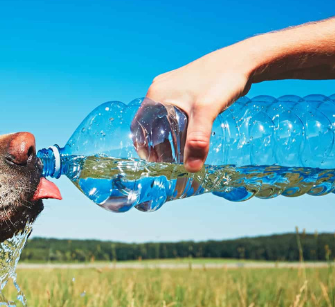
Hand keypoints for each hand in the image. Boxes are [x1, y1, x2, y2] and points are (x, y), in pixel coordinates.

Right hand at [144, 46, 252, 171]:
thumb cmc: (222, 79)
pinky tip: (190, 136)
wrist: (243, 60)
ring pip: (163, 119)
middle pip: (151, 125)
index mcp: (156, 95)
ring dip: (169, 137)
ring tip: (180, 153)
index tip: (154, 163)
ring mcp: (172, 88)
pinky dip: (178, 127)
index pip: (139, 127)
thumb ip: (198, 140)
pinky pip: (174, 112)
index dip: (143, 147)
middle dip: (158, 145)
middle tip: (169, 162)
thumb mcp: (207, 112)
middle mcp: (160, 90)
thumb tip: (192, 169)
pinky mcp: (185, 88)